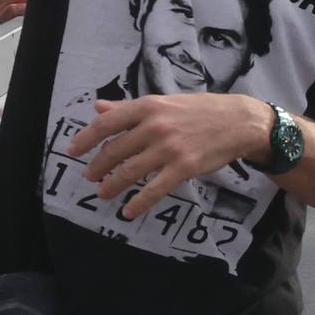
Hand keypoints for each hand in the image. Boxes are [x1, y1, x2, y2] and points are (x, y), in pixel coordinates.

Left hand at [67, 93, 273, 220]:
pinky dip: (139, 202)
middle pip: (115, 150)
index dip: (86, 138)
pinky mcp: (184, 167)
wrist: (241, 122)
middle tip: (91, 177)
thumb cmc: (202, 111)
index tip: (74, 151)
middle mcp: (155, 126)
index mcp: (149, 107)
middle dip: (98, 167)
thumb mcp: (165, 103)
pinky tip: (129, 210)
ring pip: (130, 171)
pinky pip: (154, 189)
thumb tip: (98, 107)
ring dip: (112, 185)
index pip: (107, 123)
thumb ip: (130, 108)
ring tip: (104, 193)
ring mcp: (169, 148)